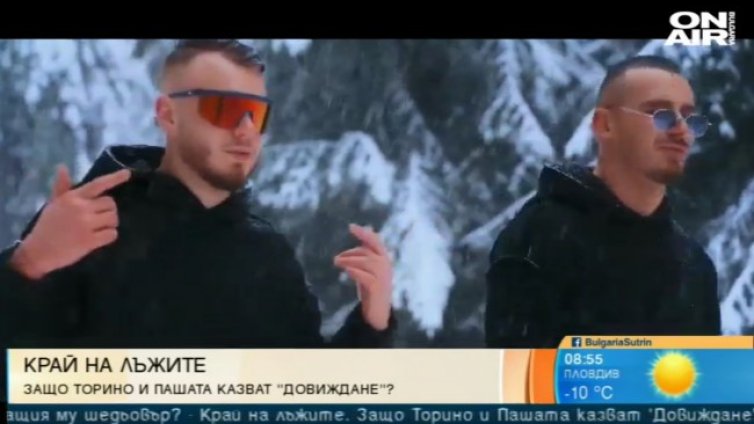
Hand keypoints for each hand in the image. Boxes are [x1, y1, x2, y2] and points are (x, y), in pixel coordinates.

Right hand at [10, 165, 130, 279]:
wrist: (38, 251)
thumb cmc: (47, 226)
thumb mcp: (53, 204)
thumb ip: (62, 187)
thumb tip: (63, 167)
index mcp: (72, 197)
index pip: (97, 184)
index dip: (114, 178)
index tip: (128, 173)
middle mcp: (81, 208)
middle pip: (111, 203)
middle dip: (108, 211)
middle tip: (97, 219)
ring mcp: (86, 224)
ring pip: (113, 218)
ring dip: (109, 224)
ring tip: (96, 229)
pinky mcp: (90, 240)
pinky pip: (112, 234)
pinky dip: (109, 237)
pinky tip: (98, 239)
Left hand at [334, 224, 392, 330]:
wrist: (378, 311)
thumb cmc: (371, 289)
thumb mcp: (368, 270)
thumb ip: (364, 257)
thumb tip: (355, 245)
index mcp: (384, 259)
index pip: (375, 241)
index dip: (364, 233)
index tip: (351, 227)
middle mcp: (385, 265)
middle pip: (367, 252)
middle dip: (350, 253)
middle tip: (336, 258)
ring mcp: (382, 276)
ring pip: (364, 262)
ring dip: (349, 261)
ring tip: (337, 263)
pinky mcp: (376, 286)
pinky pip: (363, 275)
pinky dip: (354, 271)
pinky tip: (347, 271)